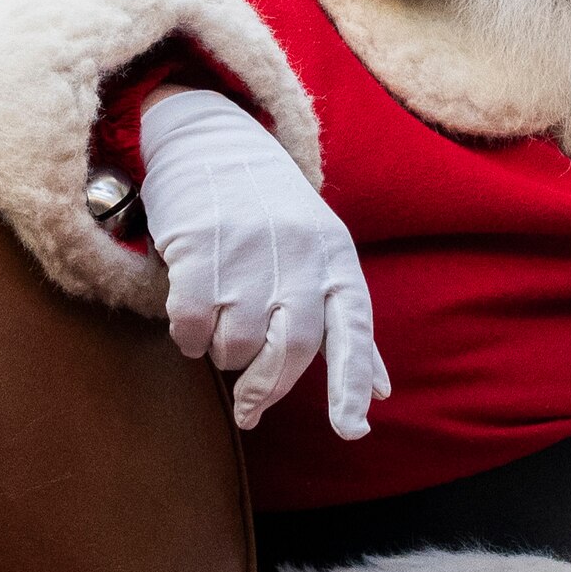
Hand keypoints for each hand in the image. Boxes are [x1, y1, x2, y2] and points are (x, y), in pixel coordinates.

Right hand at [135, 86, 385, 437]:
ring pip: (238, 344)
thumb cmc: (274, 216)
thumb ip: (347, 326)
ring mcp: (248, 250)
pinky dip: (189, 339)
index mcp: (335, 259)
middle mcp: (298, 255)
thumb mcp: (323, 257)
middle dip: (268, 390)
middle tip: (251, 410)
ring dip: (224, 355)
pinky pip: (193, 324)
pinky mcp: (199, 245)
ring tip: (219, 333)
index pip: (353, 330)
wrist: (214, 141)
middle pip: (291, 349)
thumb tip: (380, 392)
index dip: (353, 383)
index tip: (352, 429)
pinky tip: (191, 326)